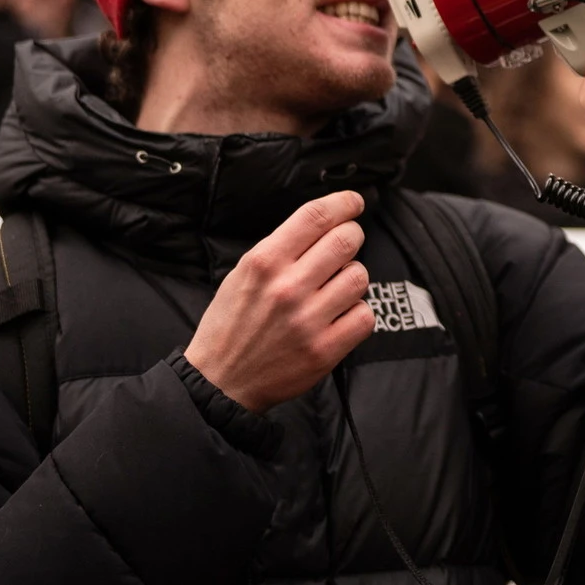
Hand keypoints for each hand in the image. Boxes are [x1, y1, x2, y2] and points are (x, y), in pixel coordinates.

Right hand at [184, 190, 375, 412]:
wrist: (220, 381)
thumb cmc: (231, 324)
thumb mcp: (242, 274)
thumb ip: (280, 249)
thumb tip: (324, 224)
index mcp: (264, 262)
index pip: (316, 216)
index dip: (343, 203)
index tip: (354, 202)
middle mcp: (288, 287)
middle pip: (346, 240)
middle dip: (352, 236)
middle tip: (346, 244)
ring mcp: (308, 320)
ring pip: (359, 276)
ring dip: (351, 278)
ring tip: (334, 288)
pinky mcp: (324, 350)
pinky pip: (364, 316)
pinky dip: (356, 313)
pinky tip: (338, 316)